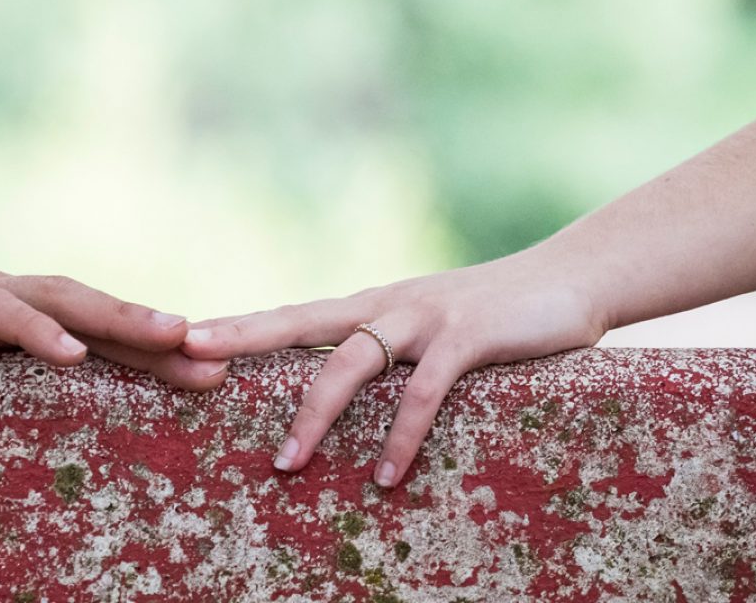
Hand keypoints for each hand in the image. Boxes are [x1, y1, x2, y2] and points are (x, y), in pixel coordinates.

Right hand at [0, 246, 228, 390]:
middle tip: (221, 360)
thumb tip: (40, 380)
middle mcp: (5, 294)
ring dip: (122, 318)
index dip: (149, 346)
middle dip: (160, 334)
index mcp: (12, 310)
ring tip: (176, 337)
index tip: (204, 370)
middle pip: (96, 310)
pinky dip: (37, 330)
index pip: (93, 327)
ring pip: (62, 300)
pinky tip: (72, 352)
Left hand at [181, 254, 603, 484]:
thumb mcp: (429, 327)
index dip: (240, 325)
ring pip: (352, 362)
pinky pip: (424, 392)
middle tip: (190, 354)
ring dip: (316, 414)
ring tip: (286, 465)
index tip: (186, 337)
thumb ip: (388, 348)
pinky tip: (387, 476)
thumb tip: (344, 384)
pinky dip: (402, 435)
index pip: (293, 315)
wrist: (569, 279)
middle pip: (300, 322)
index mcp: (372, 305)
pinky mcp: (468, 337)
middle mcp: (387, 304)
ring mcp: (425, 317)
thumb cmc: (493, 314)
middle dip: (244, 337)